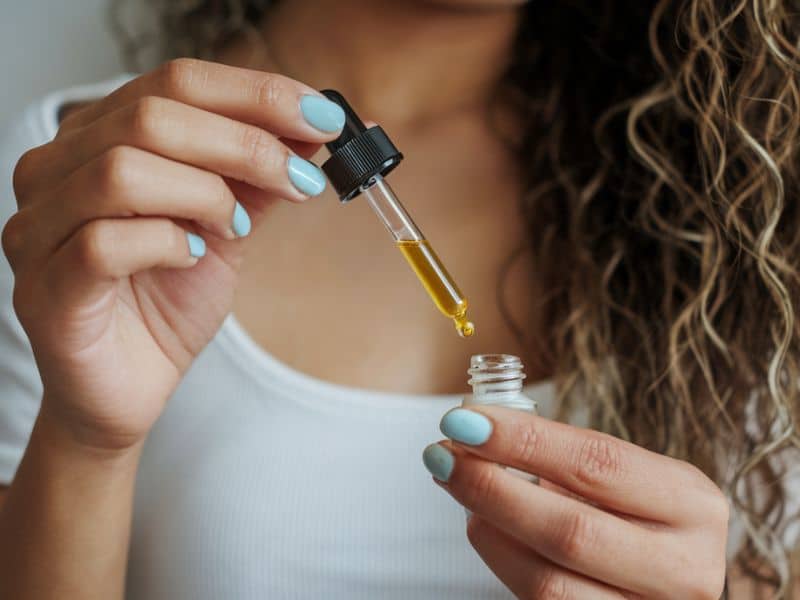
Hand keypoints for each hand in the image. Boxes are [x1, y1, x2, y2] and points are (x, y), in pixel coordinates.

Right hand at [2, 59, 343, 450]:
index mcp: (100, 139)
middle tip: (301, 178)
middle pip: (151, 117)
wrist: (132, 385)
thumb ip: (257, 177)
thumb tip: (314, 130)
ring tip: (233, 227)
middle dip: (245, 144)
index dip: (256, 95)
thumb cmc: (169, 300)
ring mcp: (40, 227)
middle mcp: (58, 170)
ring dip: (205, 194)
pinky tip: (193, 257)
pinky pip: (104, 243)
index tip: (323, 117)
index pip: (175, 83)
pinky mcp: (46, 288)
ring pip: (122, 171)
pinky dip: (169, 243)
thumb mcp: (226, 224)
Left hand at [423, 406, 728, 598]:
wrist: (668, 581)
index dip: (523, 440)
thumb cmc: (636, 516)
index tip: (465, 419)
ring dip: (486, 530)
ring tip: (456, 489)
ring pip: (548, 584)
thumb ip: (563, 458)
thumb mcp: (624, 480)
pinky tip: (483, 529)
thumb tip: (474, 430)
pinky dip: (501, 564)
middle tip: (443, 454)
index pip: (598, 464)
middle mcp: (684, 568)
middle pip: (570, 532)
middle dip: (491, 488)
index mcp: (691, 504)